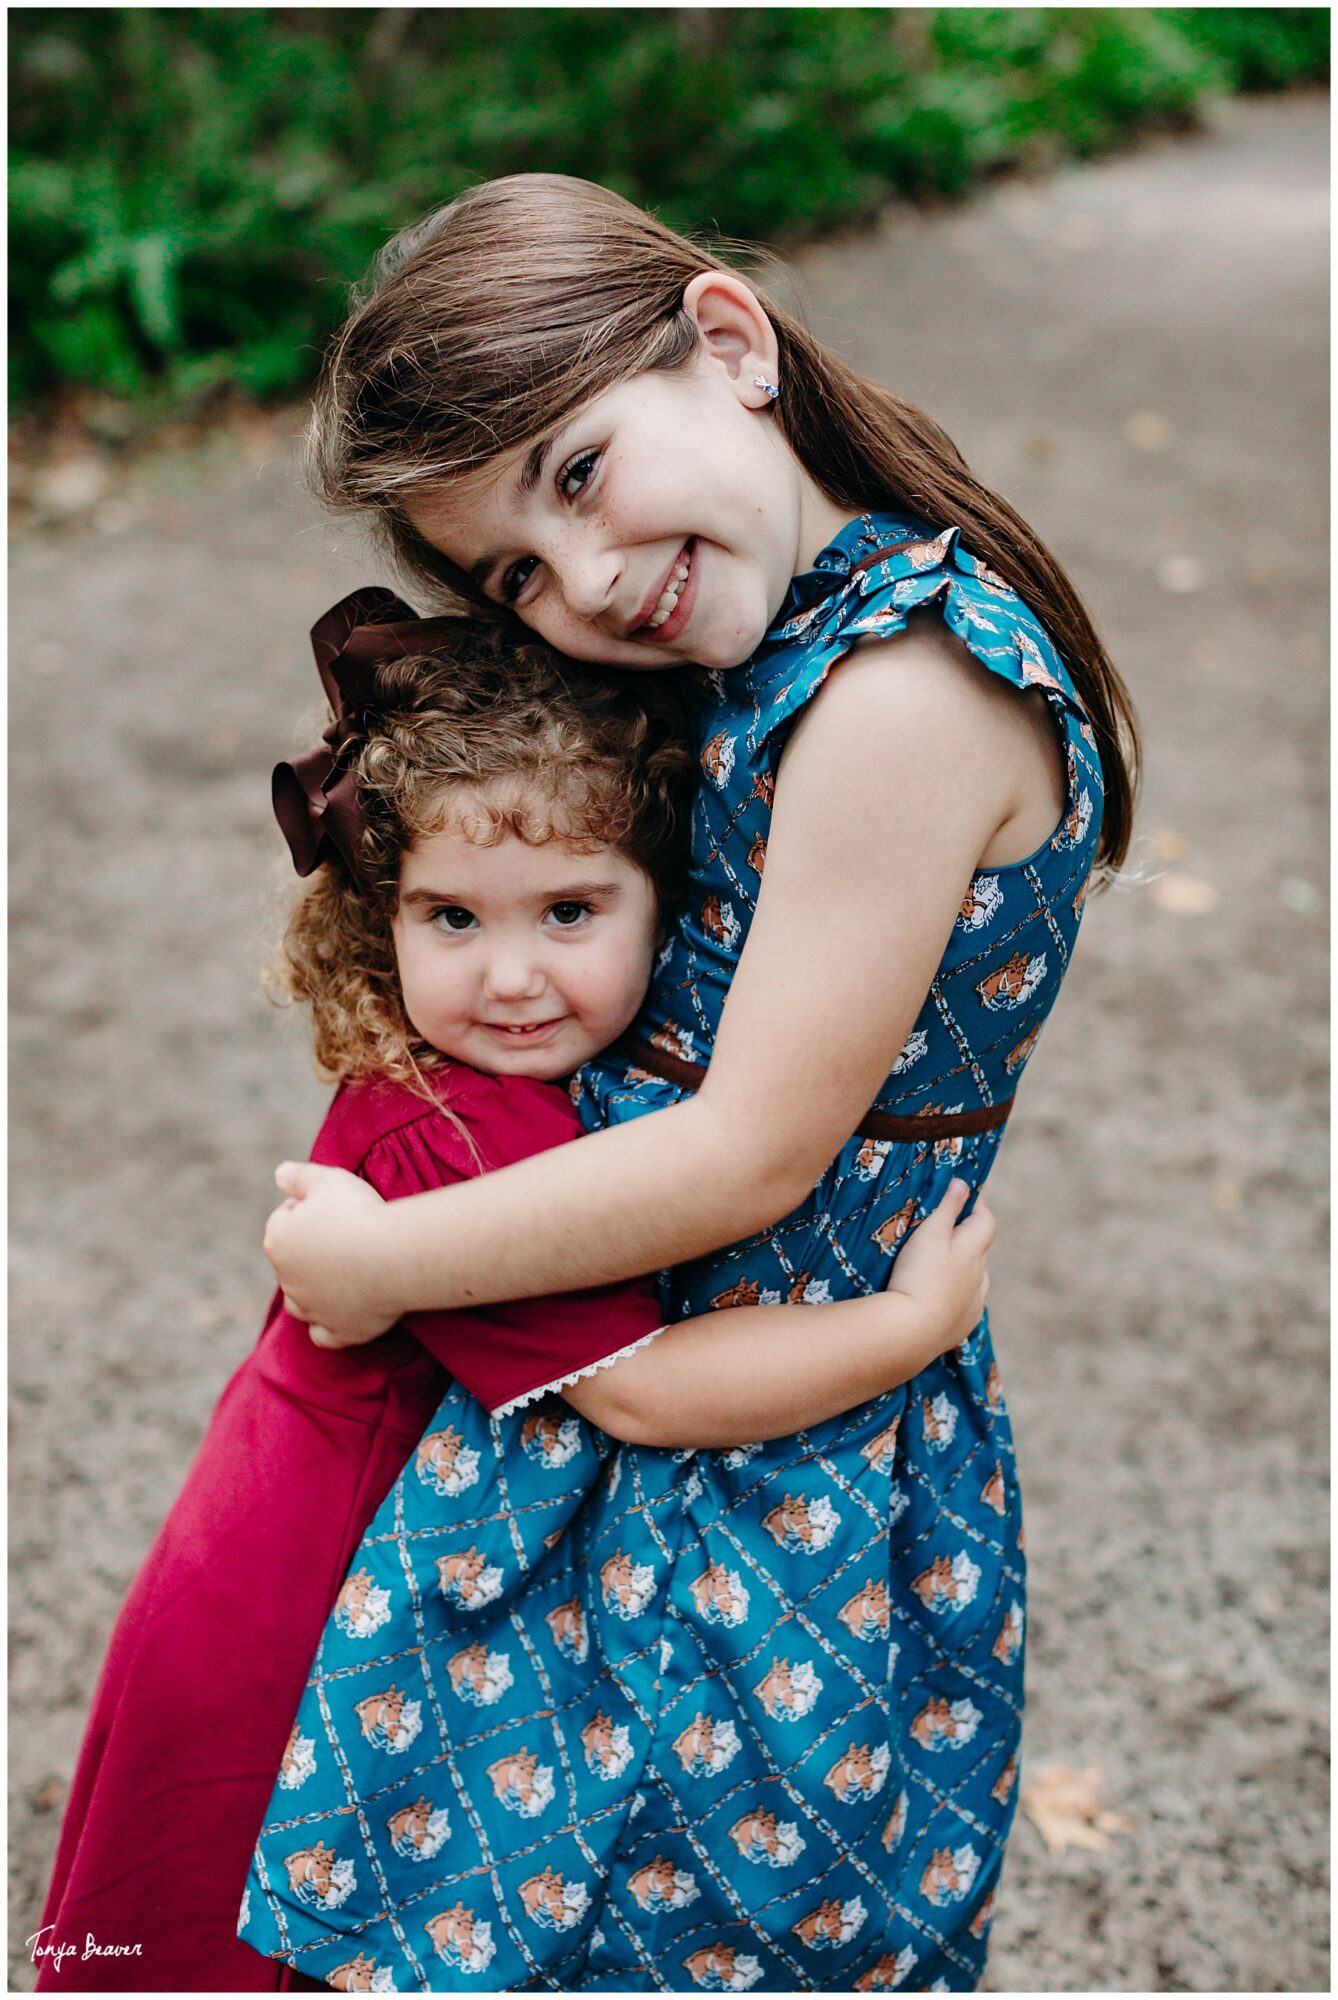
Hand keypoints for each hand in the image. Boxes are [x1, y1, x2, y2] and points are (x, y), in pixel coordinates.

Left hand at [264, 1161, 399, 1345]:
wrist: (393, 1256)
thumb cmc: (360, 1213)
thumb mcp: (327, 1179)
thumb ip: (298, 1176)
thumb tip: (279, 1173)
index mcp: (278, 1240)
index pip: (285, 1218)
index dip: (310, 1208)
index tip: (337, 1205)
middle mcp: (286, 1279)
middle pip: (293, 1260)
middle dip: (311, 1249)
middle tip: (349, 1233)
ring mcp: (311, 1309)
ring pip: (299, 1301)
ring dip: (312, 1290)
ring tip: (342, 1274)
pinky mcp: (337, 1332)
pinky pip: (322, 1335)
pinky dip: (326, 1325)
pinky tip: (339, 1313)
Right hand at [888, 1178, 994, 1355]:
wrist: (911, 1333)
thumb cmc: (919, 1277)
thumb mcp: (929, 1235)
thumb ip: (947, 1209)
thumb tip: (962, 1184)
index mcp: (974, 1252)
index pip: (986, 1221)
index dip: (977, 1206)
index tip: (963, 1196)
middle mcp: (980, 1278)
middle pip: (980, 1250)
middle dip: (967, 1237)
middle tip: (943, 1230)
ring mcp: (973, 1304)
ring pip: (975, 1280)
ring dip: (963, 1269)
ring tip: (939, 1267)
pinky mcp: (962, 1326)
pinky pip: (965, 1305)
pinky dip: (956, 1296)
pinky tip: (939, 1298)